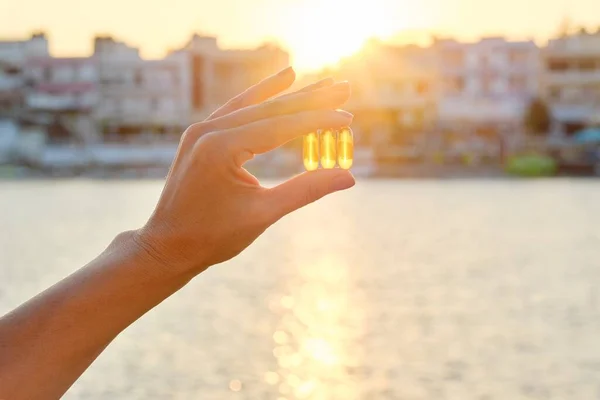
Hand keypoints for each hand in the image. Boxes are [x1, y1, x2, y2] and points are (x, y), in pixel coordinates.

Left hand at [134, 67, 353, 275]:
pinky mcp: (201, 136)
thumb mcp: (263, 214)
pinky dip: (260, 99)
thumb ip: (305, 190)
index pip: (280, 126)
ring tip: (318, 81)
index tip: (347, 117)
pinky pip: (236, 111)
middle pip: (270, 109)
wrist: (167, 247)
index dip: (317, 121)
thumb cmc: (212, 237)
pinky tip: (281, 82)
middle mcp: (208, 131)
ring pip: (253, 106)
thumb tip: (348, 177)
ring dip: (289, 95)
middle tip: (343, 87)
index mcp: (221, 148)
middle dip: (310, 99)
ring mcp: (201, 131)